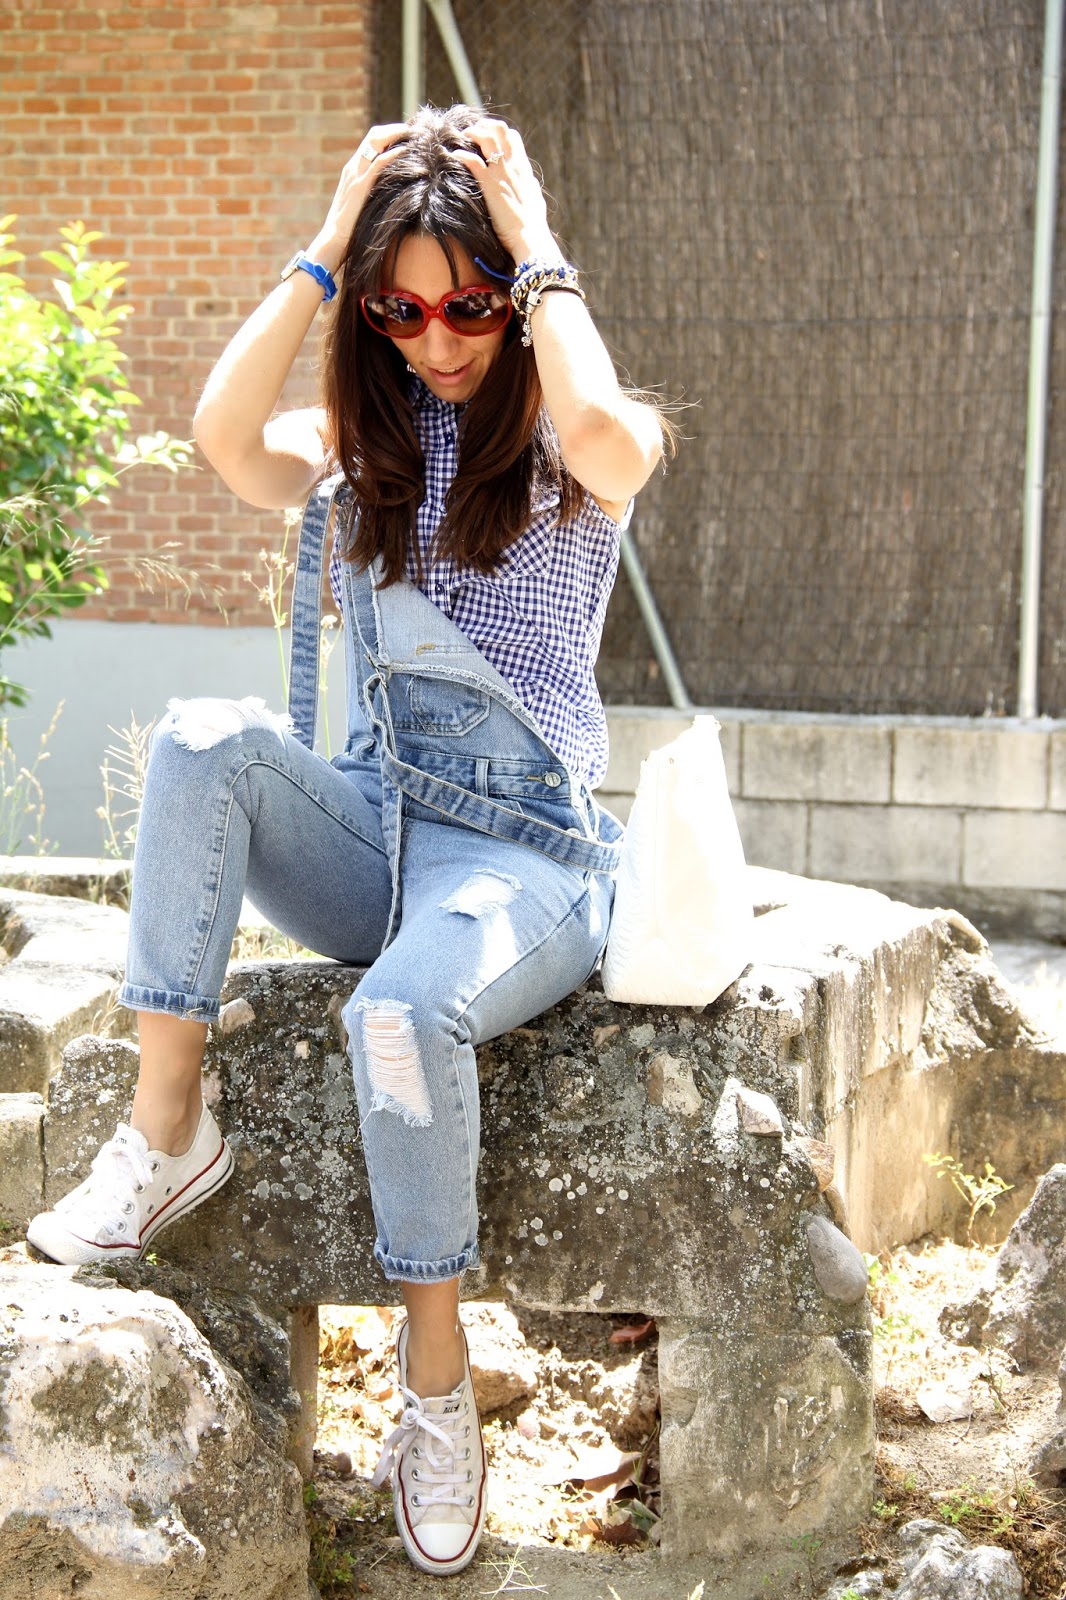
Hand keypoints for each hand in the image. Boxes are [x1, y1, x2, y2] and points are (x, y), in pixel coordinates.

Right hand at [311, 124, 409, 268]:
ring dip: (398, 135)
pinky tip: (408, 152)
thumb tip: (394, 194)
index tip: (410, 137)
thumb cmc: (350, 230)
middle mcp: (352, 167)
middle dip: (397, 130)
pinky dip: (394, 154)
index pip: (372, 141)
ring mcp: (354, 175)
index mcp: (353, 170)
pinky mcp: (359, 187)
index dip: (391, 134)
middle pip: (375, 134)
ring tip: (417, 137)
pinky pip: (378, 163)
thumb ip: (374, 194)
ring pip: (376, 141)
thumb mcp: (363, 206)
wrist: (333, 242)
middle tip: (417, 132)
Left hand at [454, 118, 559, 263]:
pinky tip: (454, 156)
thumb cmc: (532, 226)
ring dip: (472, 133)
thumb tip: (531, 184)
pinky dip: (462, 155)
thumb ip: (530, 188)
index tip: (485, 138)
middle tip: (470, 133)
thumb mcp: (535, 201)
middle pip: (500, 130)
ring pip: (487, 138)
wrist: (530, 239)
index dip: (498, 133)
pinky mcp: (490, 186)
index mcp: (523, 169)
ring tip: (461, 138)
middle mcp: (513, 166)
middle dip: (483, 126)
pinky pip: (473, 161)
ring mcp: (502, 174)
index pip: (512, 137)